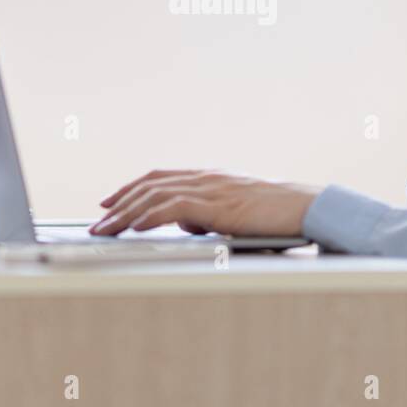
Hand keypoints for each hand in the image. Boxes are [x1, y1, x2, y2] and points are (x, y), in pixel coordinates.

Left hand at [90, 170, 321, 237]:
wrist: (307, 207)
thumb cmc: (277, 215)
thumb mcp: (236, 214)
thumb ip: (209, 216)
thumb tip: (187, 226)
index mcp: (210, 178)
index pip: (160, 178)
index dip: (131, 188)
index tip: (110, 202)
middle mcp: (206, 178)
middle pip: (151, 184)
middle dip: (120, 203)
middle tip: (99, 221)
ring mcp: (211, 189)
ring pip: (156, 194)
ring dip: (126, 213)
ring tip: (106, 229)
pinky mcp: (218, 205)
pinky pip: (174, 207)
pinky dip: (150, 216)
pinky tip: (135, 227)